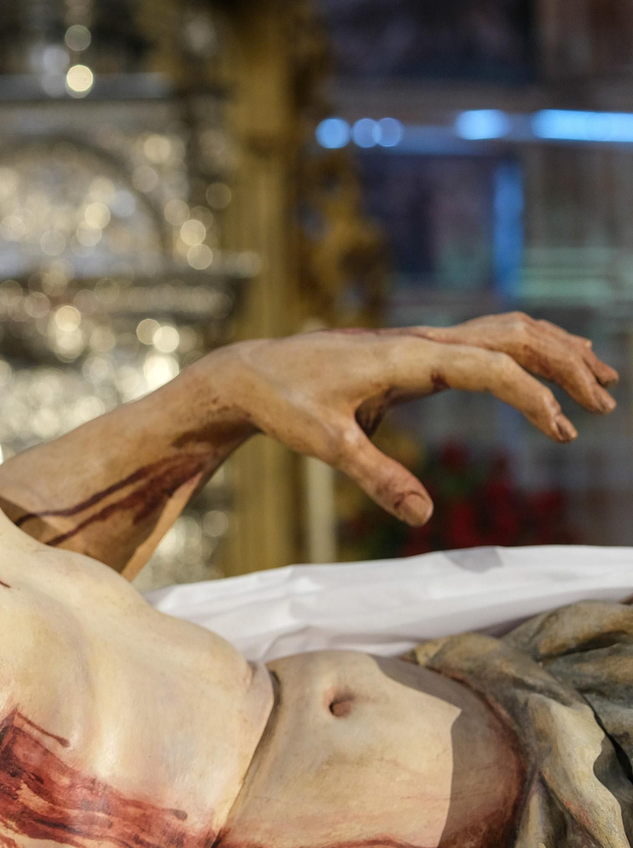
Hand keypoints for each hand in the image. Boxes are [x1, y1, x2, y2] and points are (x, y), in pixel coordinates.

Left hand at [202, 313, 618, 525]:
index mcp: (405, 357)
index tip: (561, 431)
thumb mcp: (326, 445)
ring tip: (600, 381)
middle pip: (512, 335)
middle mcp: (419, 341)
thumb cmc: (284, 404)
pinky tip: (545, 371)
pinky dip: (524, 351)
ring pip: (503, 331)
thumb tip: (422, 516)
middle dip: (563, 363)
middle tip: (604, 401)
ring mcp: (418, 342)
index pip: (490, 366)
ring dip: (554, 351)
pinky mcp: (414, 353)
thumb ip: (376, 477)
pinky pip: (482, 341)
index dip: (531, 397)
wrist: (250, 373)